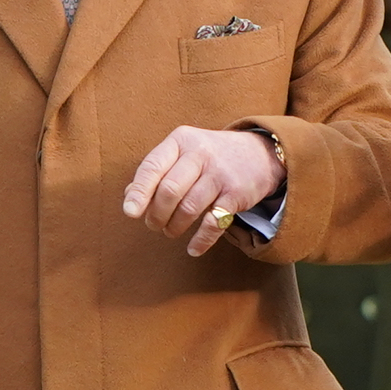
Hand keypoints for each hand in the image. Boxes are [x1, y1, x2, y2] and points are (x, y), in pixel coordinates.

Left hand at [123, 126, 283, 256]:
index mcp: (181, 140)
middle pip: (169, 190)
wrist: (260, 154)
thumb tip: (130, 198)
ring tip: (170, 231)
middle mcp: (200, 153)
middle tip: (153, 224)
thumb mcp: (183, 152)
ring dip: (174, 227)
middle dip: (156, 214)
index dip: (139, 192)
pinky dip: (201, 240)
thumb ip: (157, 171)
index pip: (153, 166)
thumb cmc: (210, 157)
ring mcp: (220, 174)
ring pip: (189, 208)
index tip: (130, 213)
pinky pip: (214, 223)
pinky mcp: (236, 194)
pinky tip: (193, 249)